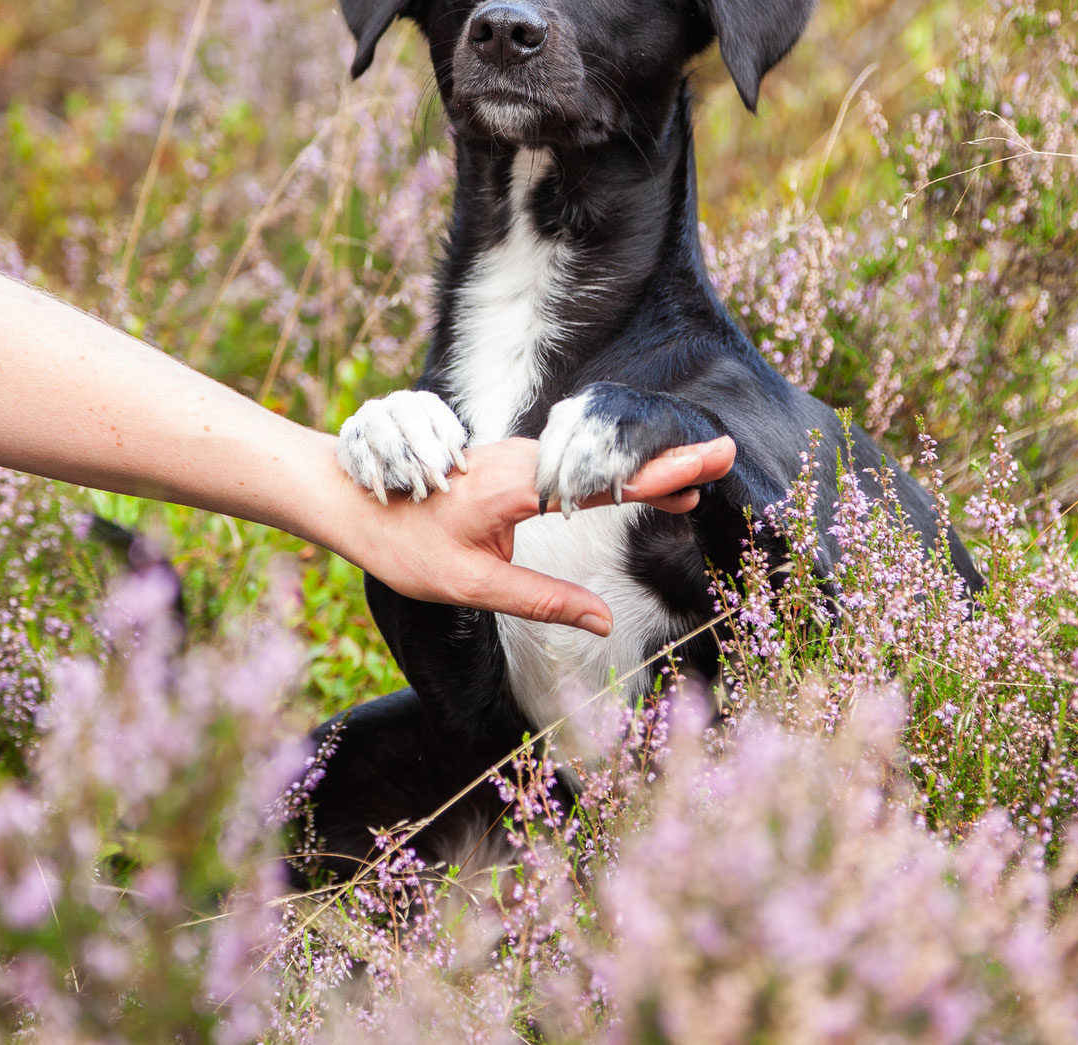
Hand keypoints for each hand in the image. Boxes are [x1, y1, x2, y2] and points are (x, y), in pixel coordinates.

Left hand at [323, 435, 735, 635]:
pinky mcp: (513, 466)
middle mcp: (523, 463)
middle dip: (668, 461)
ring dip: (644, 468)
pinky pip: (574, 466)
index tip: (706, 462)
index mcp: (517, 487)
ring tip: (698, 477)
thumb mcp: (473, 586)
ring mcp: (518, 460)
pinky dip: (613, 473)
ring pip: (594, 463)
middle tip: (724, 454)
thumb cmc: (405, 545)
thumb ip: (543, 601)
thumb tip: (602, 624)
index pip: (603, 482)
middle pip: (609, 462)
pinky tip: (641, 483)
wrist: (354, 501)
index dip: (659, 474)